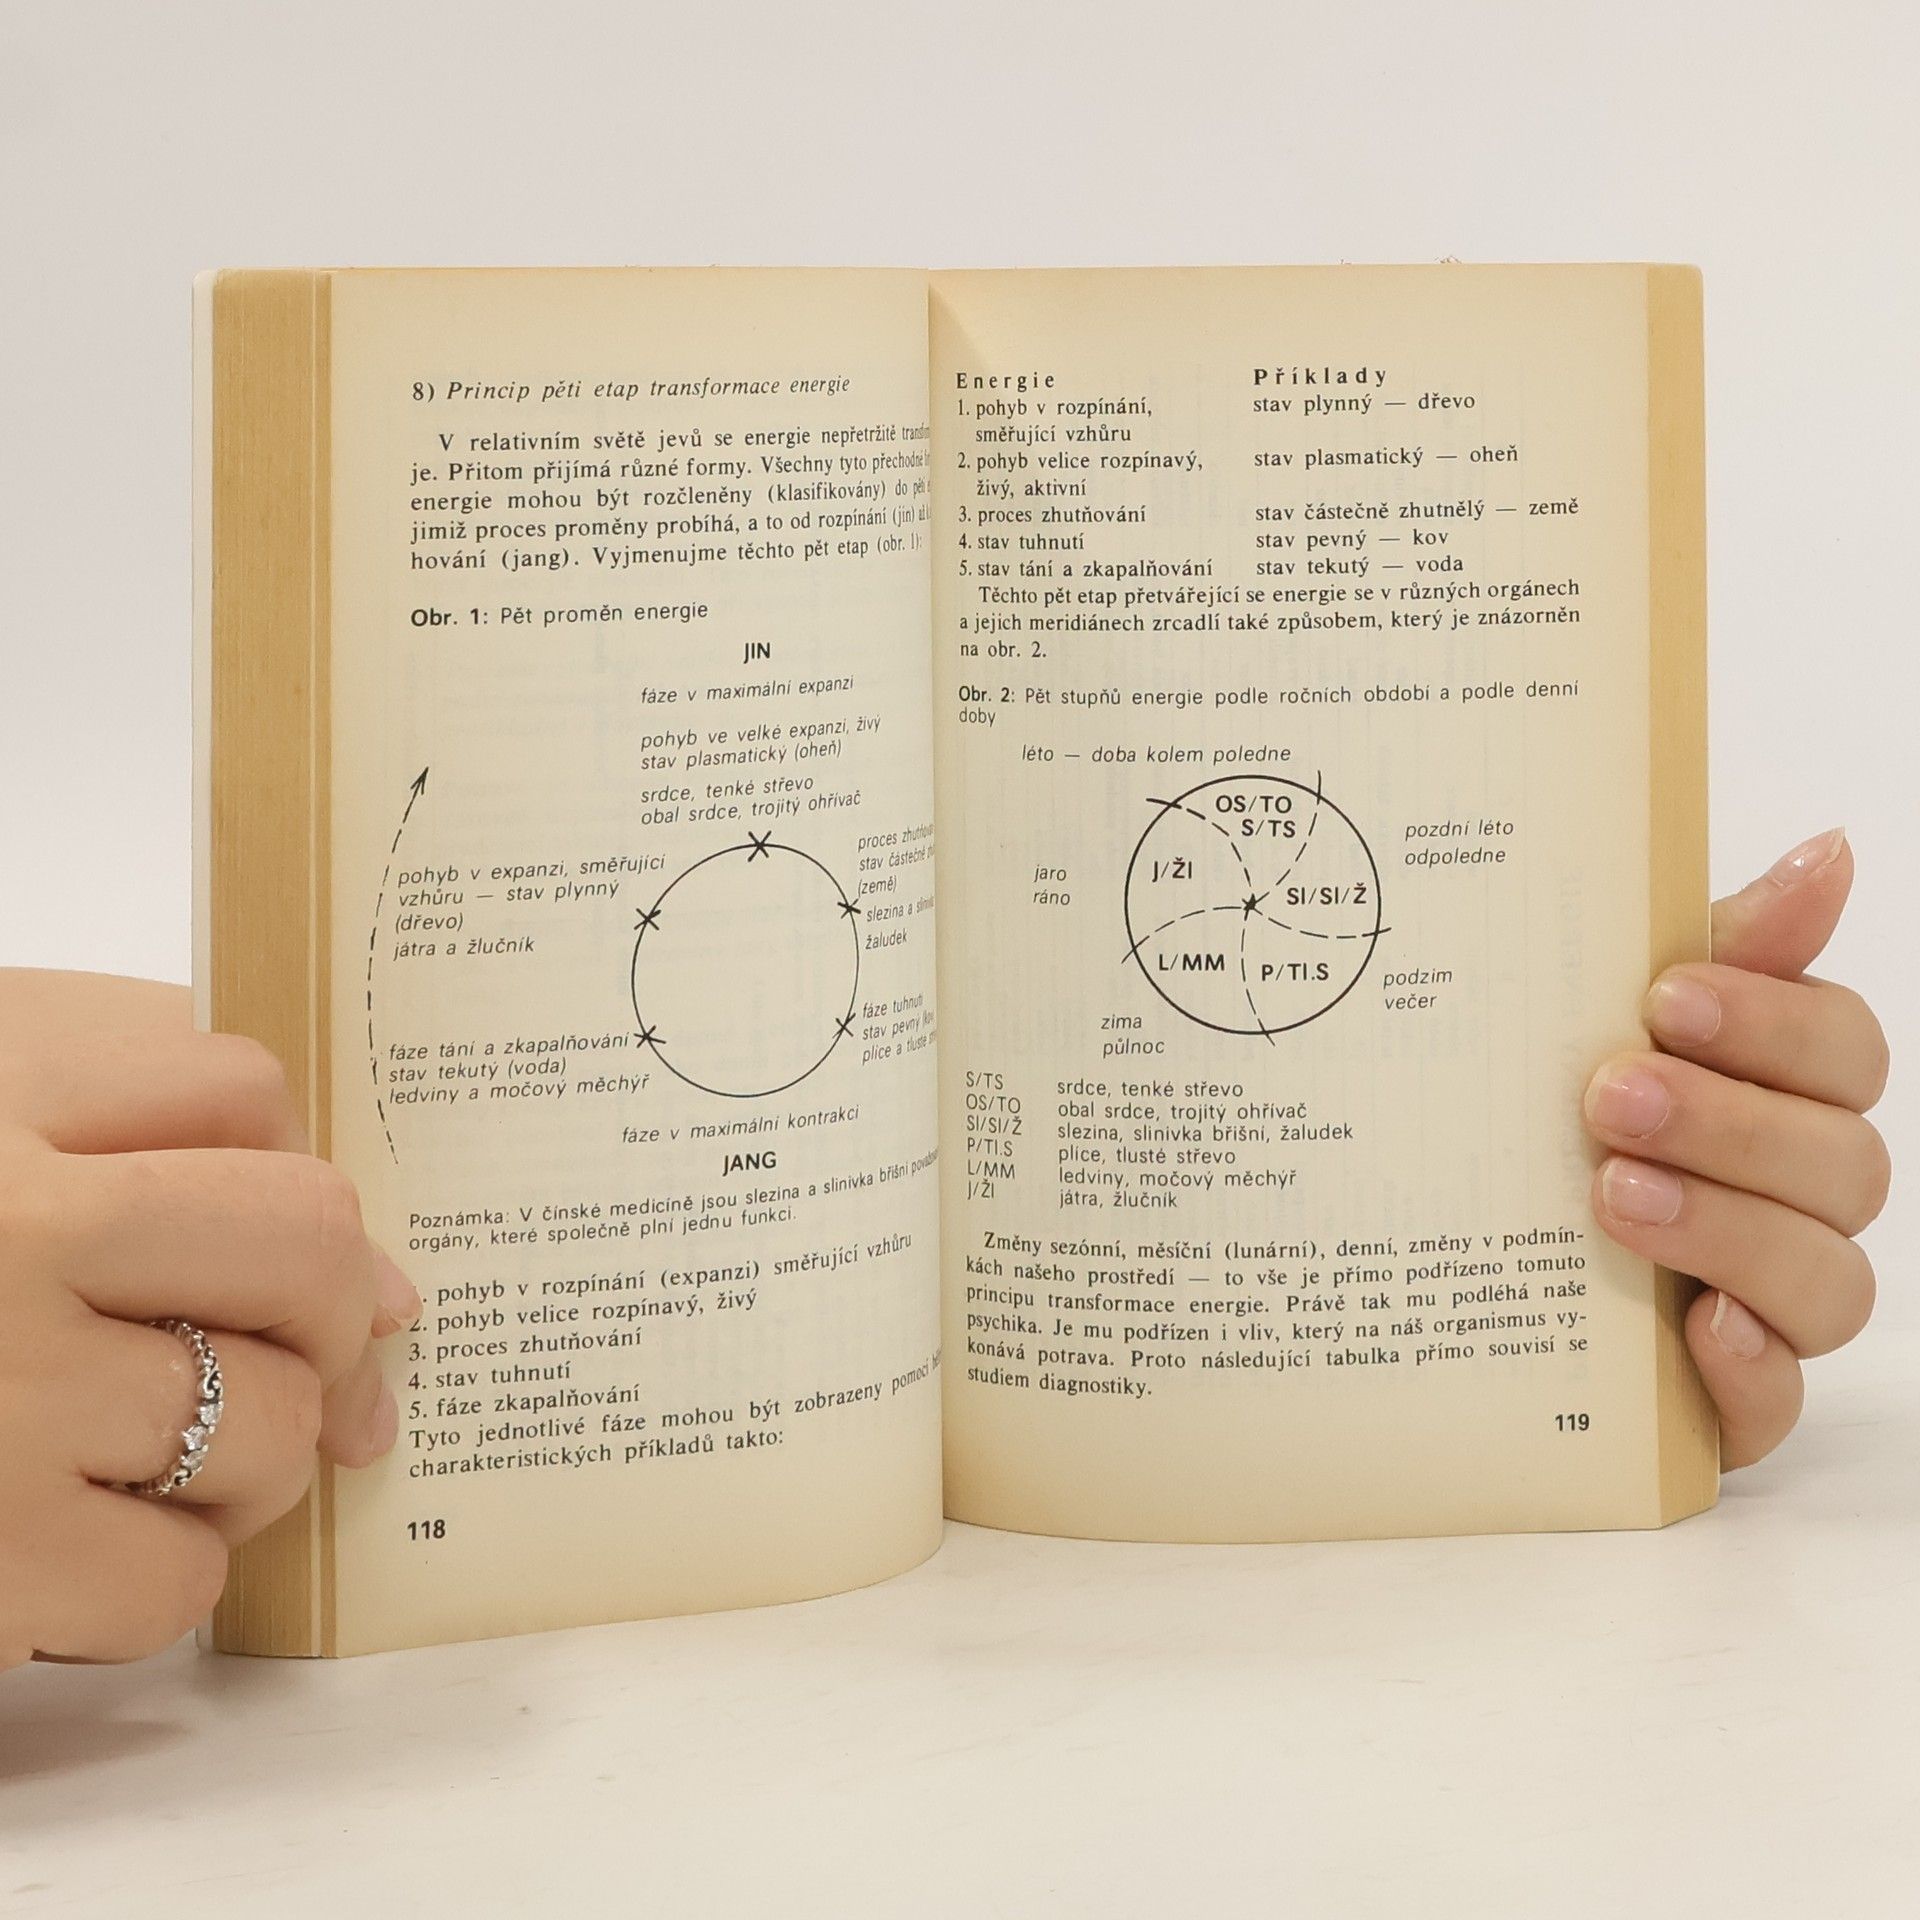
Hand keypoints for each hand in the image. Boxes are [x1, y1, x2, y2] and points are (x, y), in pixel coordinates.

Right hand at [0, 971, 417, 1666]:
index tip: (270, 1240)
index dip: (278, 1159)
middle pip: (304, 1249)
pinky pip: (175, 1582)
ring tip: (146, 1454)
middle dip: (323, 1314)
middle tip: (283, 1352)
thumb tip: (388, 1298)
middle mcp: (3, 1238)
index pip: (240, 1083)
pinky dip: (159, 1577)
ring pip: (267, 1428)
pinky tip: (75, 1543)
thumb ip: (149, 1137)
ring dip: (246, 1457)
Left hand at [1584, 830, 1890, 1467]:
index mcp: (1775, 1095)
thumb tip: (1831, 850)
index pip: (1842, 1050)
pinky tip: (1698, 1329)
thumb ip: (1715, 946)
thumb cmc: (1540, 1118)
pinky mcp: (1727, 1402)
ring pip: (1826, 1279)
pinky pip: (1778, 1403)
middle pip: (1844, 1162)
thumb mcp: (1597, 1020)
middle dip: (1729, 1122)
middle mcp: (1792, 1199)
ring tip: (1612, 1195)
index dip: (1773, 1021)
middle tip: (1608, 1095)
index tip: (1664, 996)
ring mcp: (1768, 1306)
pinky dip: (1750, 1368)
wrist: (1435, 1264)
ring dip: (1727, 1229)